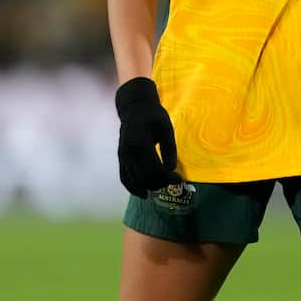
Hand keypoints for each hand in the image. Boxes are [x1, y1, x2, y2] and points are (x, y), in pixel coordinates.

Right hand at [115, 77, 182, 197]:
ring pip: (134, 181)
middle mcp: (129, 152)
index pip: (155, 170)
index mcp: (141, 143)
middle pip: (145, 178)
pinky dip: (132, 187)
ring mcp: (122, 155)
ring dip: (149, 187)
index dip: (168, 179)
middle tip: (174, 182)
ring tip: (163, 185)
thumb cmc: (153, 116)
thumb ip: (169, 148)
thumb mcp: (166, 128)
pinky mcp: (120, 157)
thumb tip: (170, 169)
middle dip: (161, 184)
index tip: (179, 180)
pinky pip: (124, 177)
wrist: (135, 107)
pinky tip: (143, 193)